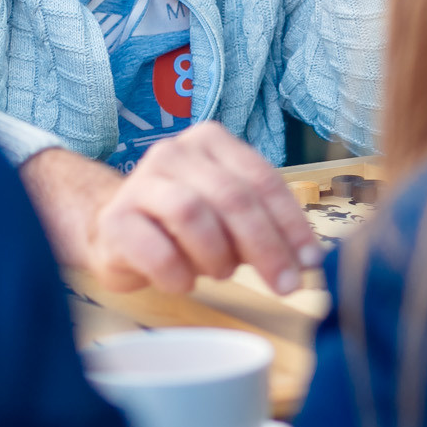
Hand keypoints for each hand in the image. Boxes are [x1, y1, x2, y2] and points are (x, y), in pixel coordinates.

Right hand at [19, 123, 322, 294]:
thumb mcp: (230, 217)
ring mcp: (140, 182)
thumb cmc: (185, 225)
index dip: (291, 224)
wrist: (116, 232)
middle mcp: (174, 152)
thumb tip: (307, 261)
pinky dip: (179, 274)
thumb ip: (265, 226)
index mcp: (211, 142)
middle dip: (265, 246)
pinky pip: (156, 251)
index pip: (262, 179)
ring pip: (192, 213)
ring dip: (217, 255)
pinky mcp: (116, 220)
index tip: (310, 262)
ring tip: (221, 273)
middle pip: (232, 197)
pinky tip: (184, 282)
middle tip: (285, 285)